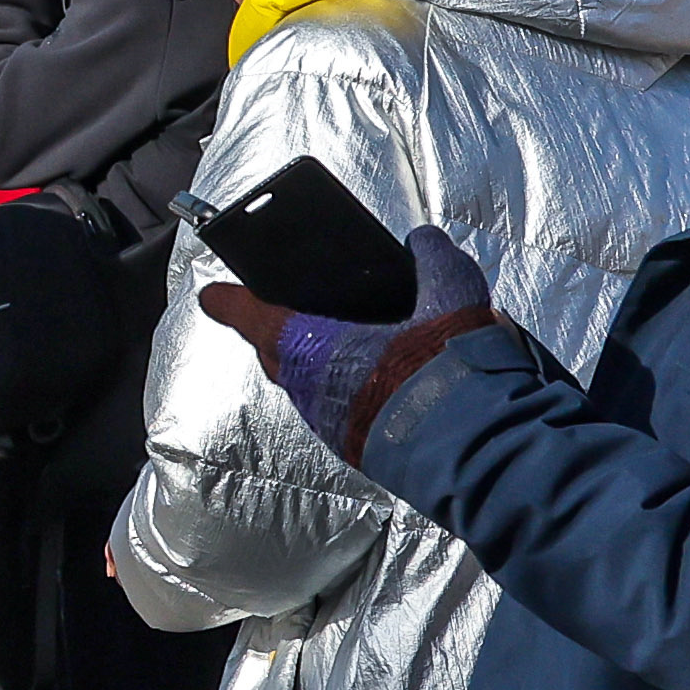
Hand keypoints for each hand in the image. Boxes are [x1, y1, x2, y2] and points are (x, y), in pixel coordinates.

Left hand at [195, 224, 501, 464]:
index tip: (213, 293)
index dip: (231, 302)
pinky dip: (341, 389)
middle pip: (276, 352)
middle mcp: (308, 387)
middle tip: (286, 310)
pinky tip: (369, 378)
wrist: (475, 450)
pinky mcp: (352, 446)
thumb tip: (424, 239)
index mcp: (313, 346)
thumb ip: (435, 261)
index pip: (253, 317)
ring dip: (313, 362)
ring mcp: (327, 421)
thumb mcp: (451, 298)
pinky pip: (332, 408)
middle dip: (275, 330)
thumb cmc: (449, 370)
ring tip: (338, 341)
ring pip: (304, 384)